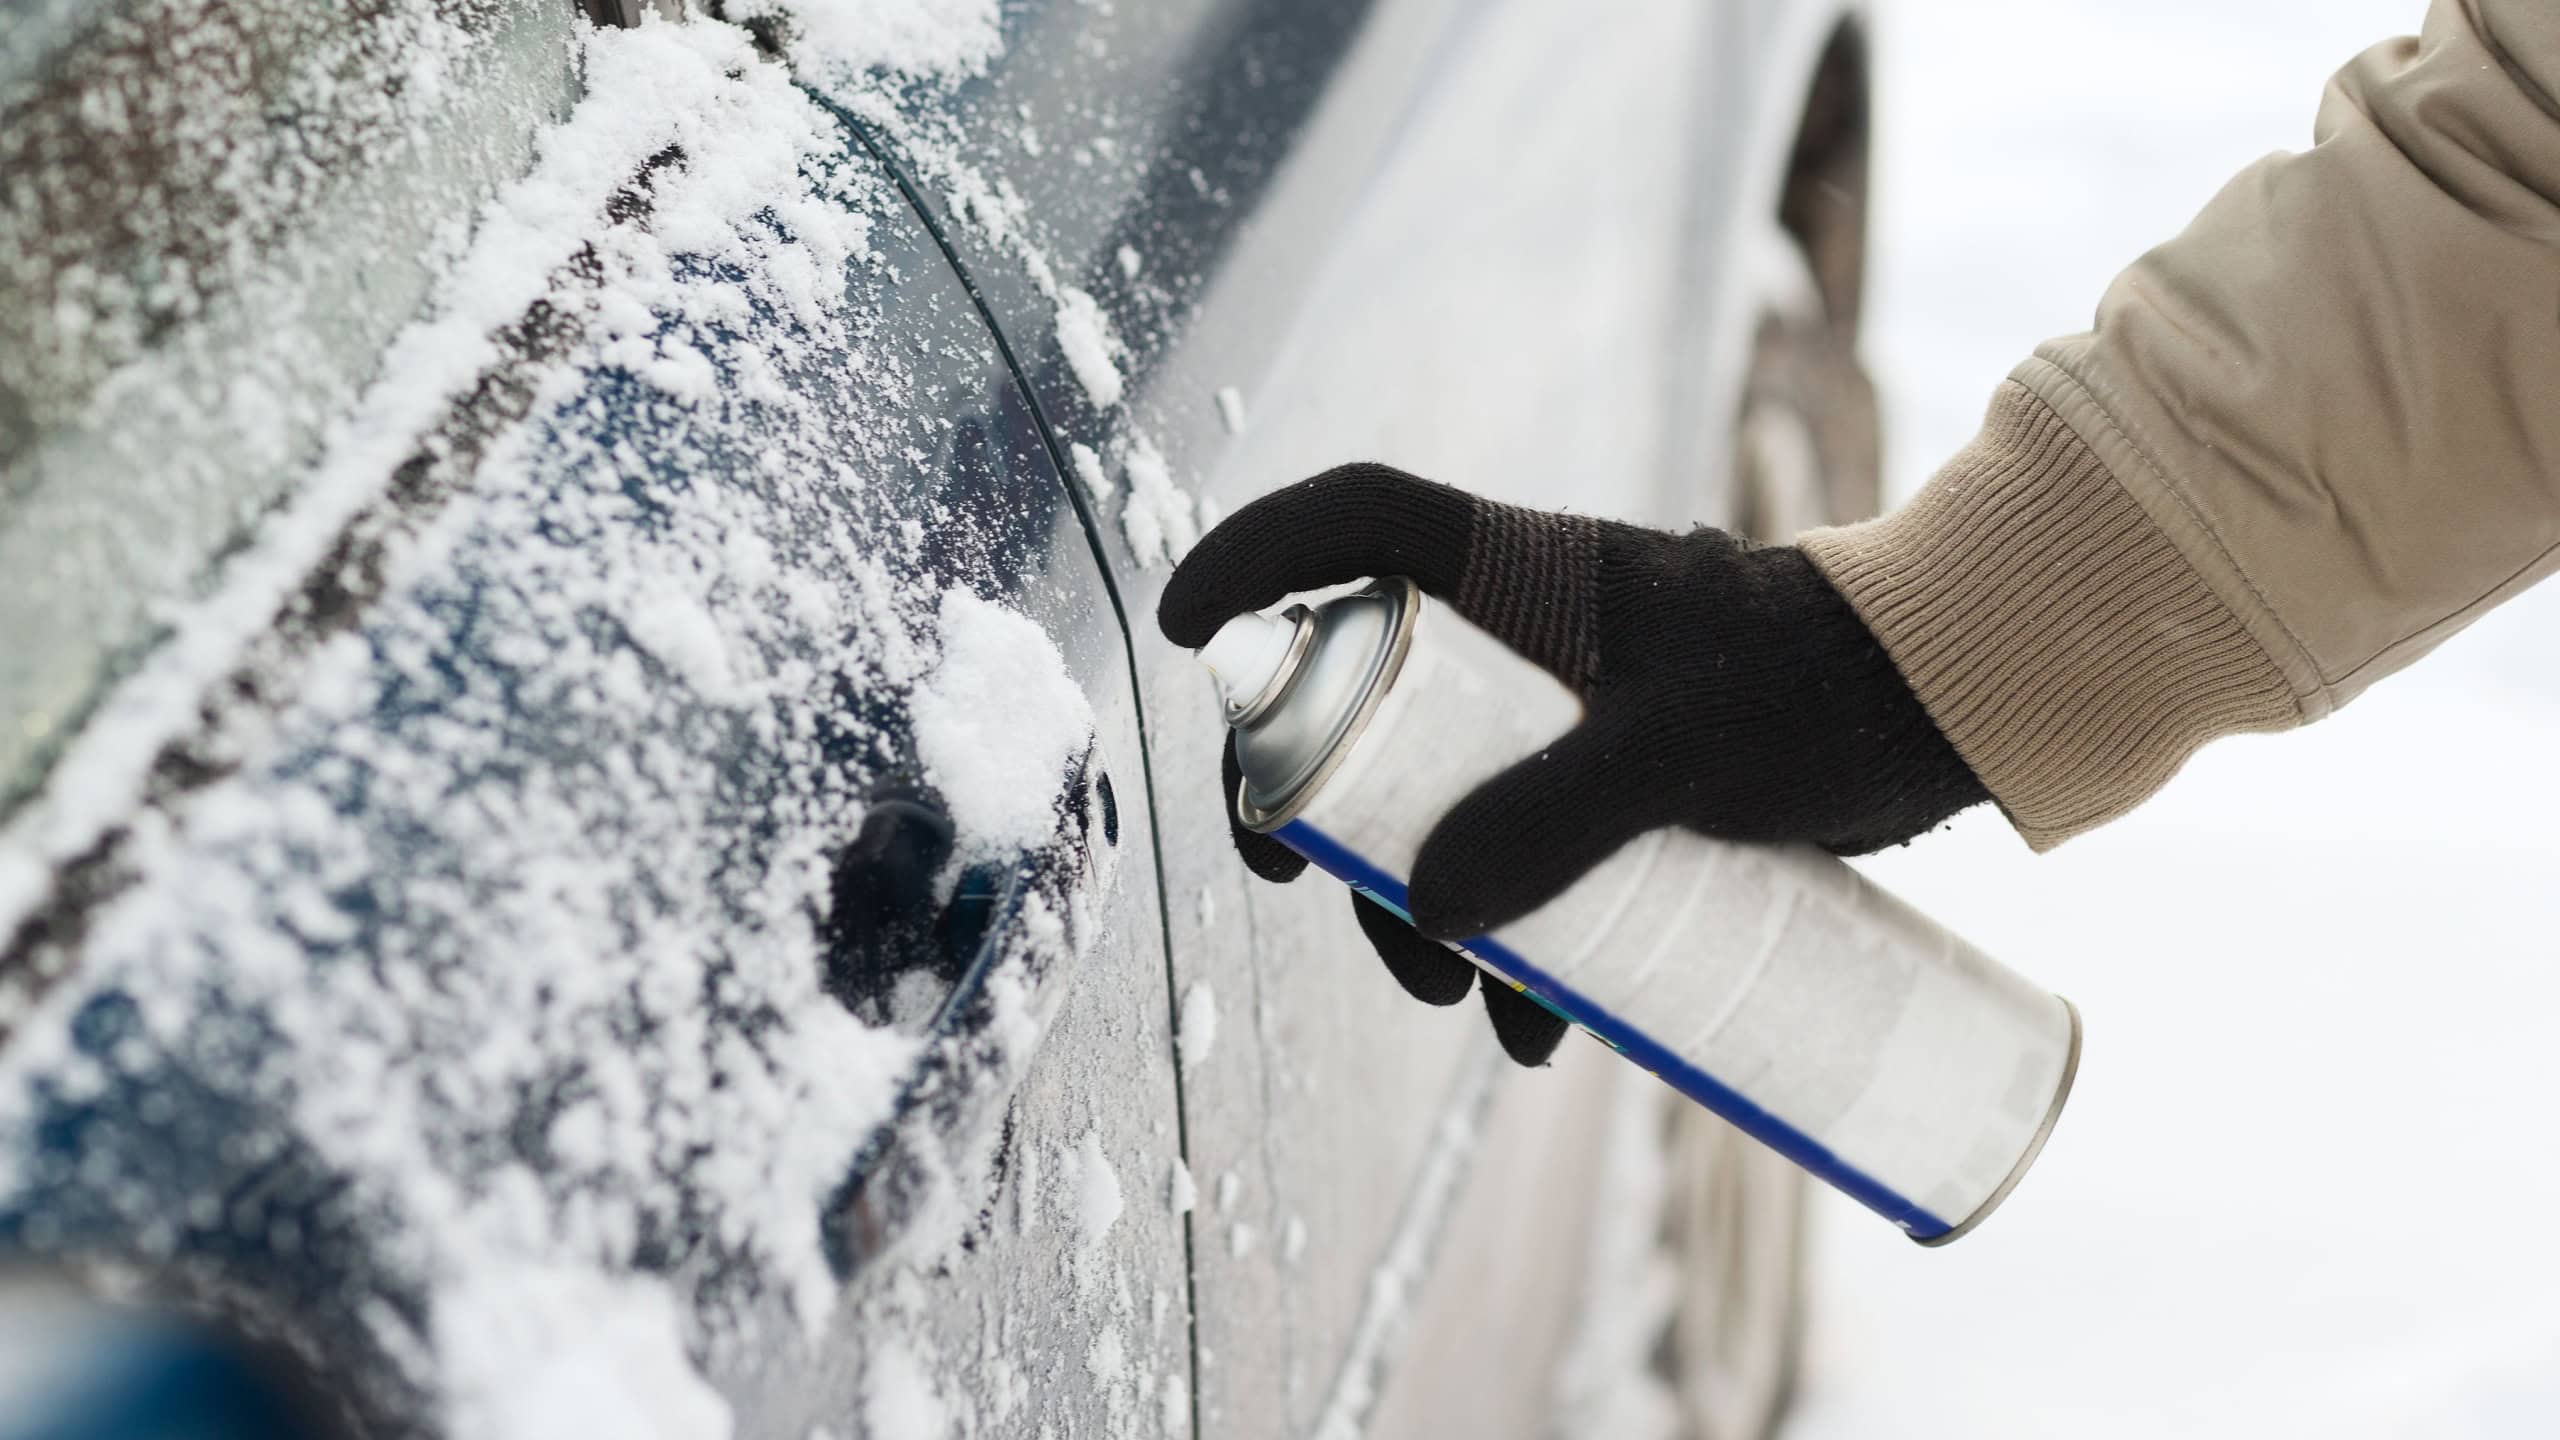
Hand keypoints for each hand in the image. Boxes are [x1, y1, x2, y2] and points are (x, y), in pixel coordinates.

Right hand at [1160, 464, 1985, 1065]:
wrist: (1949, 710)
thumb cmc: (1818, 689)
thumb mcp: (1679, 750)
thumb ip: (1553, 820)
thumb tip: (1430, 917)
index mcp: (1523, 571)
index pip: (1358, 523)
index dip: (1258, 557)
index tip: (1185, 627)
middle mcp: (1530, 632)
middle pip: (1374, 702)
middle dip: (1337, 813)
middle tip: (1322, 897)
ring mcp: (1572, 708)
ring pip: (1447, 798)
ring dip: (1432, 908)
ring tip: (1475, 1015)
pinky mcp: (1621, 774)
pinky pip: (1529, 851)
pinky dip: (1519, 935)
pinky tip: (1547, 1025)